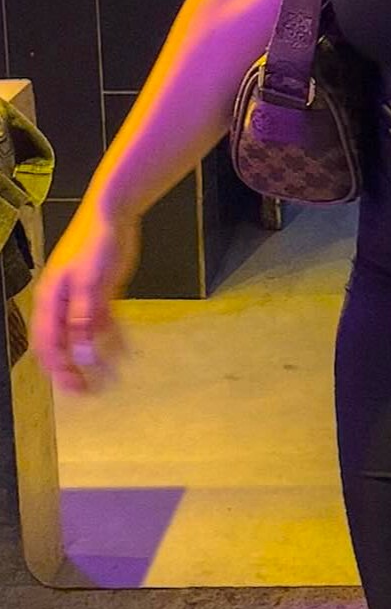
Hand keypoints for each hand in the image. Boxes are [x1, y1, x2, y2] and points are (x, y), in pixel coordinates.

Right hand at [29, 198, 140, 392]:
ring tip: (112, 379)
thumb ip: (85, 318)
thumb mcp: (91, 283)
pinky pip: (103, 324)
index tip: (74, 389)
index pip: (47, 345)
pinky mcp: (100, 295)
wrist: (114, 214)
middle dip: (74, 371)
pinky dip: (112, 339)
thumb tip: (80, 352)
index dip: (59, 369)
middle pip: (63, 345)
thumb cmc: (96, 243)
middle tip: (90, 393)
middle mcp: (63, 304)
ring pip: (85, 338)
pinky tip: (125, 353)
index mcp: (51, 301)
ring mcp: (81, 300)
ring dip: (96, 359)